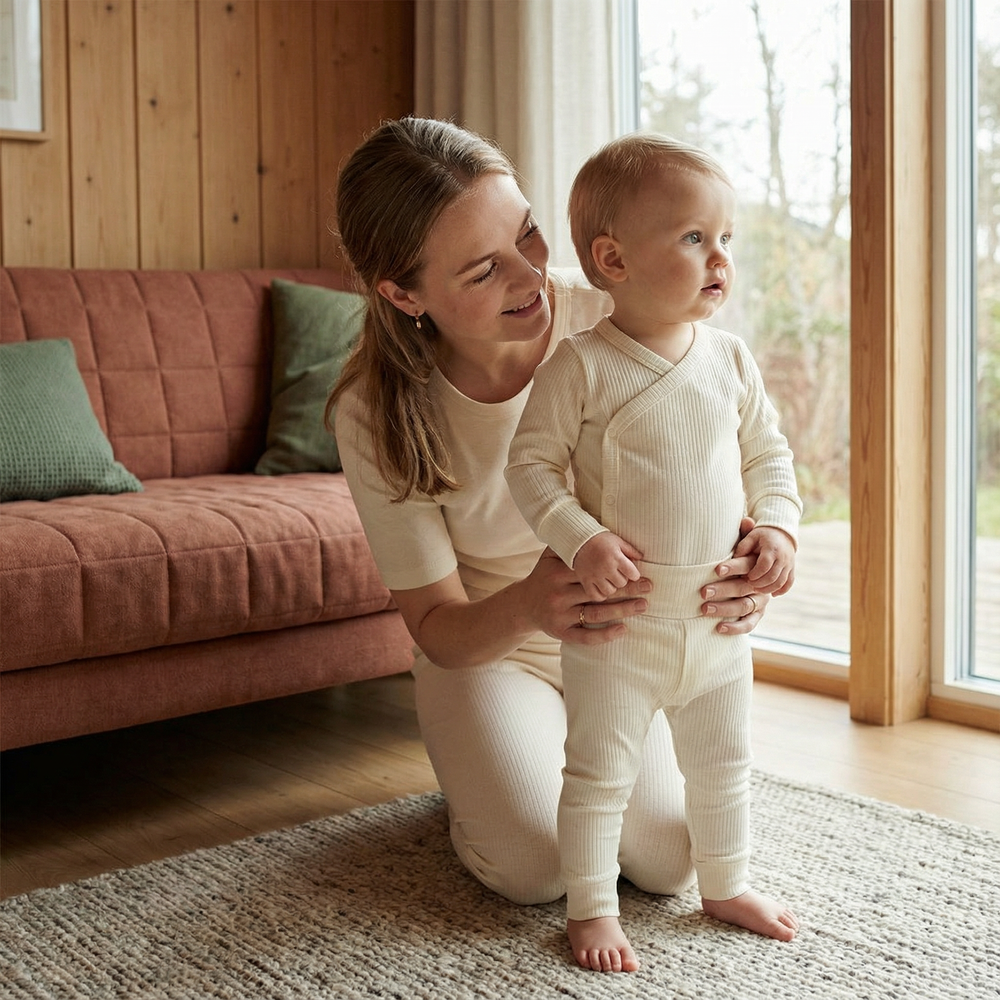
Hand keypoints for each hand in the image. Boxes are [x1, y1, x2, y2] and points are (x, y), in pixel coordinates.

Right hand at [524, 548, 649, 645]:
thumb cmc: (543, 576)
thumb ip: (569, 544)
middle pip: (598, 593)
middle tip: (648, 587)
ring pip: (595, 614)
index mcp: (557, 573)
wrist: (523, 605)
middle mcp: (558, 594)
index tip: (638, 572)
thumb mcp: (550, 557)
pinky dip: (605, 635)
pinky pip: (585, 637)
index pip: (593, 572)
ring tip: (643, 605)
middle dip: (626, 590)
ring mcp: (559, 615)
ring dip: (622, 610)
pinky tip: (623, 629)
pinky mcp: (560, 632)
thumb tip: (593, 527)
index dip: (616, 572)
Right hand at [571, 531, 642, 601]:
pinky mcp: (585, 581)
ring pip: (610, 591)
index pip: (633, 574)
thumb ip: (631, 550)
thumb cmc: (600, 539)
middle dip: (622, 579)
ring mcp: (595, 576)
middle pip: (622, 583)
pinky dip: (600, 594)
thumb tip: (641, 558)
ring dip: (611, 587)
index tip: (630, 572)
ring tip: (608, 580)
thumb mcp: (617, 541)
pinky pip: (596, 595)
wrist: (578, 540)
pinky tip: (600, 587)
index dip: (633, 574)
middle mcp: (606, 568)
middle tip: (617, 573)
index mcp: (616, 557)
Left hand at [700, 516, 771, 634]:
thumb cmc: (746, 554)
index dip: (733, 567)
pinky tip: (718, 629)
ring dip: (724, 609)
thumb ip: (744, 533)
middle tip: (703, 592)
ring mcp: (761, 600)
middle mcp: (761, 584)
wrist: (763, 570)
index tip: (715, 569)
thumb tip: (745, 519)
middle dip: (723, 590)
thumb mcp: (747, 543)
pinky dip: (735, 628)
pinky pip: (749, 624)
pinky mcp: (758, 614)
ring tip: (704, 609)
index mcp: (758, 566)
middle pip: (744, 588)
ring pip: (745, 607)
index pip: (747, 566)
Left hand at [732, 526, 795, 595]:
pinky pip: (789, 583)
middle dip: (759, 583)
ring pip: (781, 582)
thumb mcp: (752, 536)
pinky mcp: (792, 569)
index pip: (764, 565)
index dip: (755, 573)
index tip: (746, 577)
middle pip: (773, 576)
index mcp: (772, 549)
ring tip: (757, 590)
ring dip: (768, 589)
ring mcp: (789, 564)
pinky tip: (773, 594)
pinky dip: (781, 590)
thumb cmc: (762, 535)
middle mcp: (783, 558)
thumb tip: (734, 559)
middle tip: (749, 584)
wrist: (782, 532)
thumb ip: (743, 546)